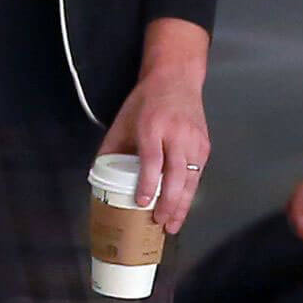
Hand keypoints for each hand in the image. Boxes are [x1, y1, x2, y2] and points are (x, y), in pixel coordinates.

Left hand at [98, 18, 210, 235]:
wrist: (176, 78)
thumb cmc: (146, 100)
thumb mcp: (122, 121)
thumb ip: (111, 150)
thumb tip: (98, 178)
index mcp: (153, 126)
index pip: (152, 160)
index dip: (148, 184)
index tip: (142, 203)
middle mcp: (177, 133)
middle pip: (177, 174)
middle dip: (169, 203)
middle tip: (159, 223)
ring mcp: (194, 139)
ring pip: (191, 179)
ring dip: (182, 204)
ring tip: (171, 224)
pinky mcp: (204, 145)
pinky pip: (198, 174)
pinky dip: (189, 193)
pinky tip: (181, 206)